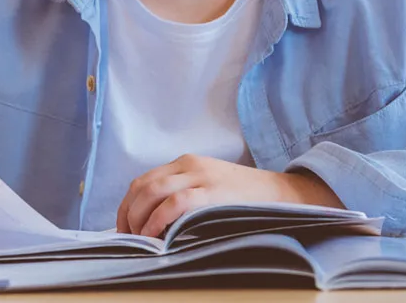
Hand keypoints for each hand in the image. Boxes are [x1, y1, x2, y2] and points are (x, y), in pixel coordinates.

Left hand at [117, 154, 342, 237]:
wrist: (281, 194)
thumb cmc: (243, 199)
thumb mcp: (208, 187)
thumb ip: (182, 196)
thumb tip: (150, 225)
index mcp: (186, 163)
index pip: (143, 181)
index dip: (127, 207)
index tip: (124, 230)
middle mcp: (189, 165)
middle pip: (142, 186)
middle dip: (128, 215)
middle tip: (129, 241)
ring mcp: (201, 176)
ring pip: (154, 192)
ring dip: (139, 219)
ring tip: (140, 242)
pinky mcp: (212, 192)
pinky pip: (175, 202)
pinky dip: (158, 219)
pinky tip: (155, 236)